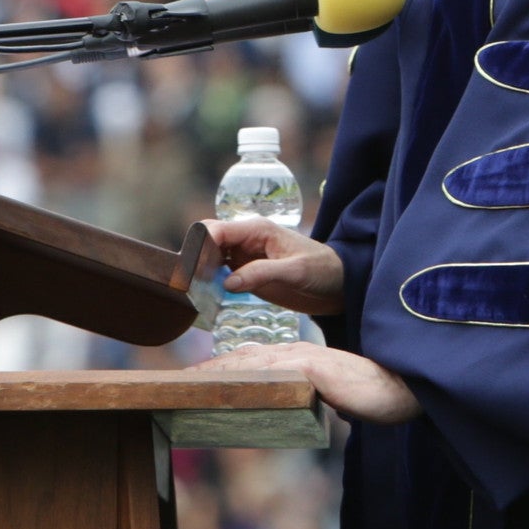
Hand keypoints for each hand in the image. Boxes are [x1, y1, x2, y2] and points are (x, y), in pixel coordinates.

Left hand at [195, 340, 422, 425]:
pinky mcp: (309, 368)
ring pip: (247, 365)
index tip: (193, 380)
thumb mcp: (329, 399)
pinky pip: (265, 373)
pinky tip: (218, 386)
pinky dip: (238, 378)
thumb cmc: (370, 395)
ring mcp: (300, 358)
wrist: (400, 388)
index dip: (221, 369)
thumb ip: (312, 399)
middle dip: (208, 369)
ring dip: (214, 374)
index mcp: (297, 359)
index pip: (250, 362)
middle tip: (175, 381)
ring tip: (184, 385)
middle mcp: (294, 353)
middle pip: (240, 360)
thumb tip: (308, 413)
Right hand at [201, 218, 346, 316]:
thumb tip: (227, 283)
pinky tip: (207, 298)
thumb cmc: (321, 270)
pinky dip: (212, 285)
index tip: (192, 266)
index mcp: (256, 230)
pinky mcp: (247, 275)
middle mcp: (246, 241)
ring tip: (195, 292)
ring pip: (211, 259)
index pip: (217, 230)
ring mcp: (245, 258)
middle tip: (190, 282)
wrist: (338, 286)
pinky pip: (221, 276)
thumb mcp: (294, 271)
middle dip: (196, 258)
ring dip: (202, 273)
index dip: (201, 244)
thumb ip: (261, 274)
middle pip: (209, 241)